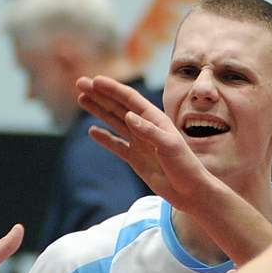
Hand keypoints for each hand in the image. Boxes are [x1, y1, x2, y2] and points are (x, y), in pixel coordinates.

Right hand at [77, 77, 213, 210]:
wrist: (191, 192)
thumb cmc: (185, 166)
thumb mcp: (169, 146)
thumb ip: (149, 131)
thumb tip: (128, 116)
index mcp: (155, 119)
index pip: (130, 99)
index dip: (112, 89)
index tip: (95, 80)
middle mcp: (146, 127)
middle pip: (118, 106)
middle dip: (99, 94)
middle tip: (80, 83)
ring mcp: (140, 143)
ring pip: (115, 122)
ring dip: (98, 110)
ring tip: (82, 99)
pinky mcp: (136, 159)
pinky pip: (117, 145)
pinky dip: (105, 138)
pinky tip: (93, 131)